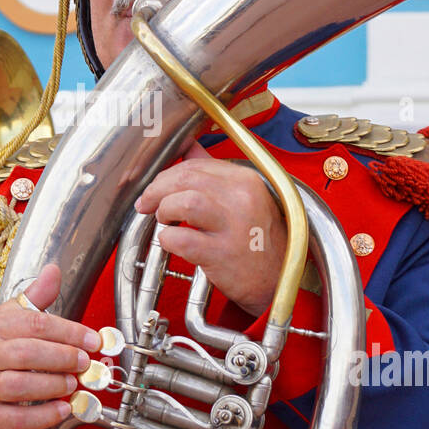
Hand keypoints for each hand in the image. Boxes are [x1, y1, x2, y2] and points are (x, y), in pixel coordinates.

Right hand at [0, 263, 100, 428]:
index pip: (33, 324)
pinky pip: (14, 419)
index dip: (68, 332)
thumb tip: (54, 271)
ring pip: (20, 386)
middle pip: (27, 353)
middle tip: (86, 363)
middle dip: (63, 358)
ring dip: (53, 386)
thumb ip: (32, 299)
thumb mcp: (1, 321)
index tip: (93, 340)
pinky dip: (42, 417)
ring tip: (73, 384)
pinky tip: (61, 410)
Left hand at [135, 143, 286, 317]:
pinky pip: (182, 239)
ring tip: (163, 219)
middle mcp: (242, 199)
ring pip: (184, 202)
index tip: (158, 186)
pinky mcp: (222, 254)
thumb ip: (215, 173)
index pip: (196, 165)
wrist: (280, 279)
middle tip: (148, 203)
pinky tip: (170, 241)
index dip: (168, 174)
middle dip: (157, 189)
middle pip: (185, 179)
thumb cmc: (259, 240)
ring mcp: (234, 227)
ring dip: (164, 209)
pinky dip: (167, 239)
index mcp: (246, 181)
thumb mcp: (246, 199)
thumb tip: (187, 149)